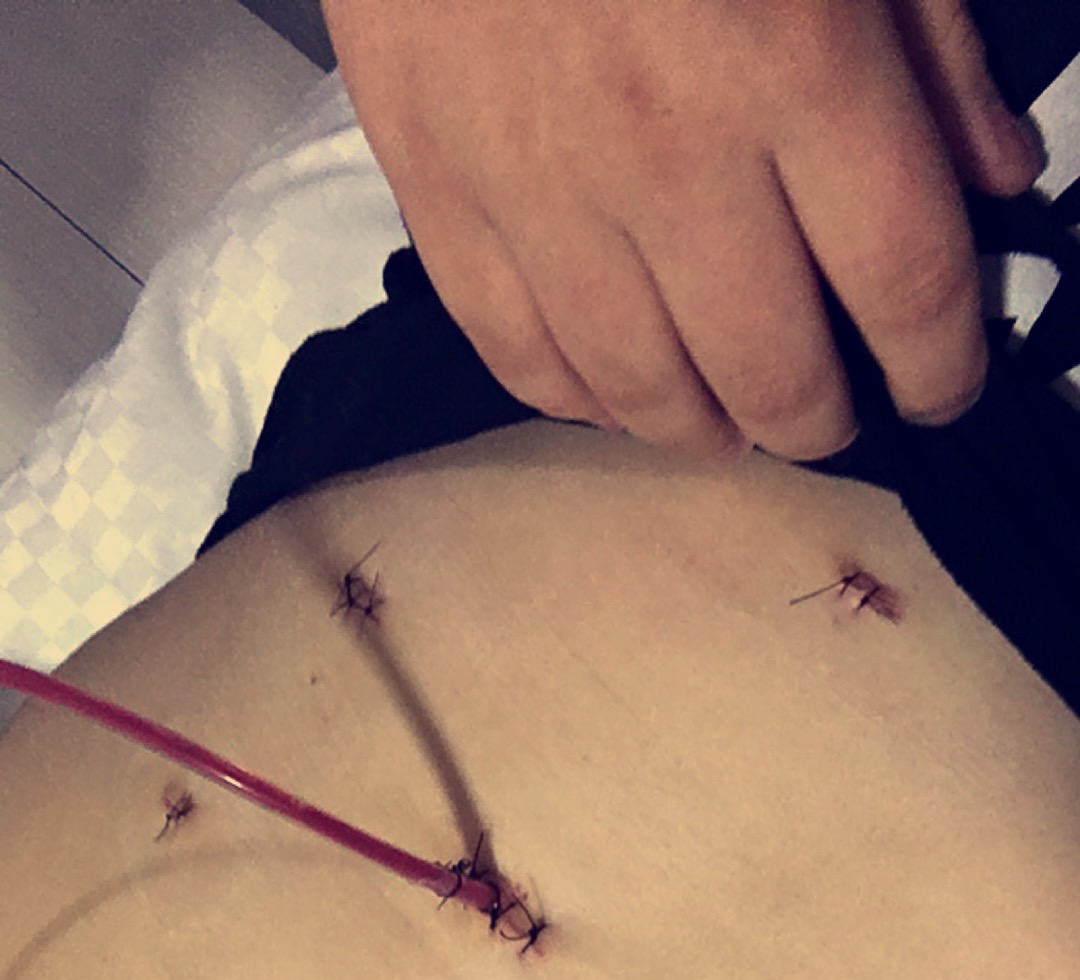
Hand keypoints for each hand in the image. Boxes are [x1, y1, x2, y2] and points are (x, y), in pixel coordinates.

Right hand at [321, 0, 1043, 462]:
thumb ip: (931, 49)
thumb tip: (991, 177)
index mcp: (791, 63)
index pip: (903, 279)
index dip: (939, 365)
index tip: (940, 387)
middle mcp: (667, 153)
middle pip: (773, 372)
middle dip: (821, 419)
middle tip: (831, 408)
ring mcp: (540, 188)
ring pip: (643, 394)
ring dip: (706, 429)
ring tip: (732, 413)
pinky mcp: (441, 195)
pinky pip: (522, 360)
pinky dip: (584, 398)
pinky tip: (619, 385)